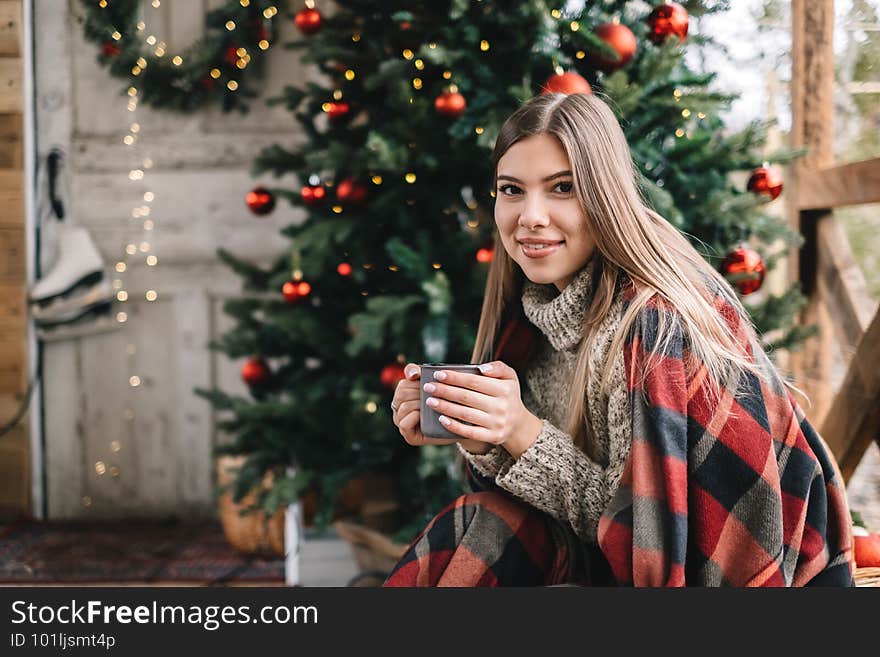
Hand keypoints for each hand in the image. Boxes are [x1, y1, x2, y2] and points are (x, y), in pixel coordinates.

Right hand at [391, 363, 488, 452]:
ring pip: (403, 406)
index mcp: (406, 394)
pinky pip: (404, 423)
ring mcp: (403, 422)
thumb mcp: (440, 386)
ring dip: (419, 404)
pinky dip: (415, 417)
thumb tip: (413, 373)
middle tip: (435, 395)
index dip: (414, 378)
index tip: (424, 379)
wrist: (465, 427)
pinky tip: (425, 415)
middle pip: (402, 392)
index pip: (403, 382)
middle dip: (419, 392)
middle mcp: (401, 408)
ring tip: (433, 405)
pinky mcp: (409, 436)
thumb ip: (425, 374)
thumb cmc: (451, 404)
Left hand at [422, 360, 542, 457]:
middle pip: (466, 397)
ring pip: (465, 414)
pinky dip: (454, 426)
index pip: (474, 381)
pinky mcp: (493, 437)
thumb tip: (482, 368)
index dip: (454, 377)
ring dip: (445, 407)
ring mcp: (497, 423)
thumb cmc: (507, 395)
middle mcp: (502, 407)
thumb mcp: (510, 378)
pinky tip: (441, 419)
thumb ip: (498, 368)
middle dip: (444, 391)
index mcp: (505, 389)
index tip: (438, 374)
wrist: (518, 424)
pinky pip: (470, 432)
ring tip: (430, 401)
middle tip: (428, 387)